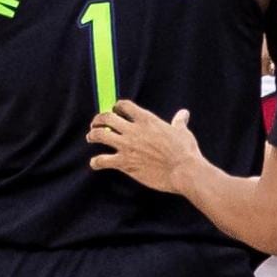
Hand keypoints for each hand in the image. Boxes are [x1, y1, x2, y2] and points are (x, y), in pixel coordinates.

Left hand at [86, 99, 202, 193]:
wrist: (183, 171)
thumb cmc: (185, 151)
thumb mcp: (182, 132)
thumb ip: (178, 122)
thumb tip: (184, 113)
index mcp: (146, 119)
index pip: (123, 105)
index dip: (117, 107)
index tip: (115, 111)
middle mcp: (133, 130)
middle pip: (107, 117)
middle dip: (99, 119)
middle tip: (96, 124)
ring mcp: (126, 146)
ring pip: (99, 135)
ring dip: (93, 135)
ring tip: (91, 137)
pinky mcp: (124, 163)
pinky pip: (102, 160)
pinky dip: (96, 162)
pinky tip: (95, 163)